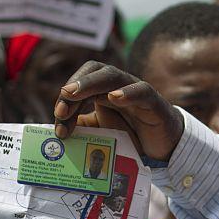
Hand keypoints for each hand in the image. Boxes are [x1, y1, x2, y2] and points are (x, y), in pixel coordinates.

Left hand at [53, 62, 184, 160]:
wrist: (163, 147)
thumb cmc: (132, 135)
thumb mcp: (101, 133)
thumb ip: (82, 128)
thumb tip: (54, 130)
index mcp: (103, 91)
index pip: (81, 82)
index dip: (66, 97)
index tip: (58, 120)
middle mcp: (119, 86)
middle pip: (95, 71)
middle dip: (76, 84)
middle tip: (62, 101)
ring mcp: (137, 92)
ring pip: (114, 76)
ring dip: (91, 83)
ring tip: (74, 93)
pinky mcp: (155, 104)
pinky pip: (143, 91)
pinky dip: (128, 92)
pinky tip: (114, 98)